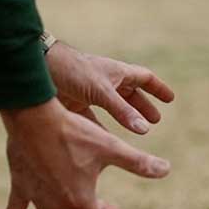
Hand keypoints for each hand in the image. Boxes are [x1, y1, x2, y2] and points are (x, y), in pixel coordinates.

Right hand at [0, 98, 170, 208]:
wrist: (34, 118)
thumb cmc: (75, 133)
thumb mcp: (112, 148)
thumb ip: (139, 162)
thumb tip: (166, 170)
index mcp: (80, 200)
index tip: (114, 206)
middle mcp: (55, 205)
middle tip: (99, 202)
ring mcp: (35, 196)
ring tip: (77, 201)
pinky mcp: (19, 185)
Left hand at [46, 42, 174, 133]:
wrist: (38, 68)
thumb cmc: (73, 72)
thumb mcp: (102, 92)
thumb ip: (123, 112)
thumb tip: (146, 129)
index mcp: (118, 72)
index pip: (145, 79)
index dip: (158, 89)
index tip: (170, 99)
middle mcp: (106, 81)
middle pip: (131, 94)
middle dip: (143, 106)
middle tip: (155, 120)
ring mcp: (90, 92)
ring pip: (114, 106)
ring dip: (126, 117)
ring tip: (136, 130)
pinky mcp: (75, 102)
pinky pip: (93, 117)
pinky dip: (101, 128)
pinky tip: (105, 139)